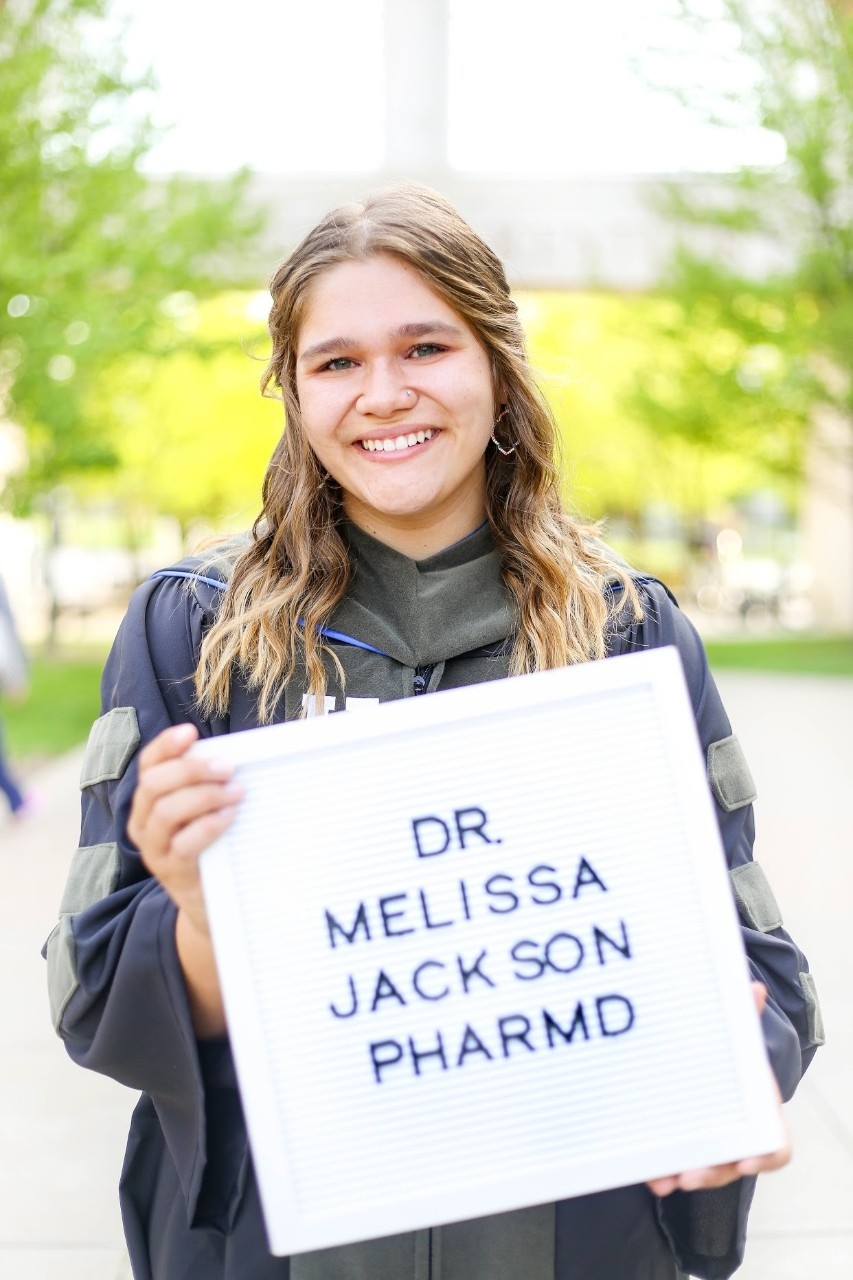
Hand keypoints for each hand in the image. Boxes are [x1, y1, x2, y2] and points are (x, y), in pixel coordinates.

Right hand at [127, 723, 243, 938]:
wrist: (208, 901)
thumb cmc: (210, 845)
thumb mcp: (202, 812)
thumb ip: (207, 784)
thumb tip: (234, 754)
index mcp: (148, 801)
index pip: (148, 765)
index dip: (165, 745)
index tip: (190, 732)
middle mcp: (143, 822)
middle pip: (154, 784)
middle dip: (191, 769)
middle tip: (227, 768)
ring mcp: (154, 849)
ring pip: (165, 811)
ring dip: (204, 795)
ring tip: (235, 792)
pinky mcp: (171, 871)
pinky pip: (183, 844)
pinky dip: (208, 825)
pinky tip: (229, 816)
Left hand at [646, 983, 790, 1196]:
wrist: (707, 1064)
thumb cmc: (728, 1056)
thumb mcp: (733, 1036)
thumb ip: (742, 1015)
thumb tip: (753, 988)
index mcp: (760, 1114)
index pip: (775, 1147)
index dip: (764, 1156)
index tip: (745, 1161)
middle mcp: (739, 1138)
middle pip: (732, 1166)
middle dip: (713, 1173)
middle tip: (690, 1175)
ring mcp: (712, 1148)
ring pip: (703, 1173)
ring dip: (684, 1177)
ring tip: (665, 1179)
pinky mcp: (684, 1150)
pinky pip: (676, 1170)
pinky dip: (663, 1174)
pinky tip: (649, 1174)